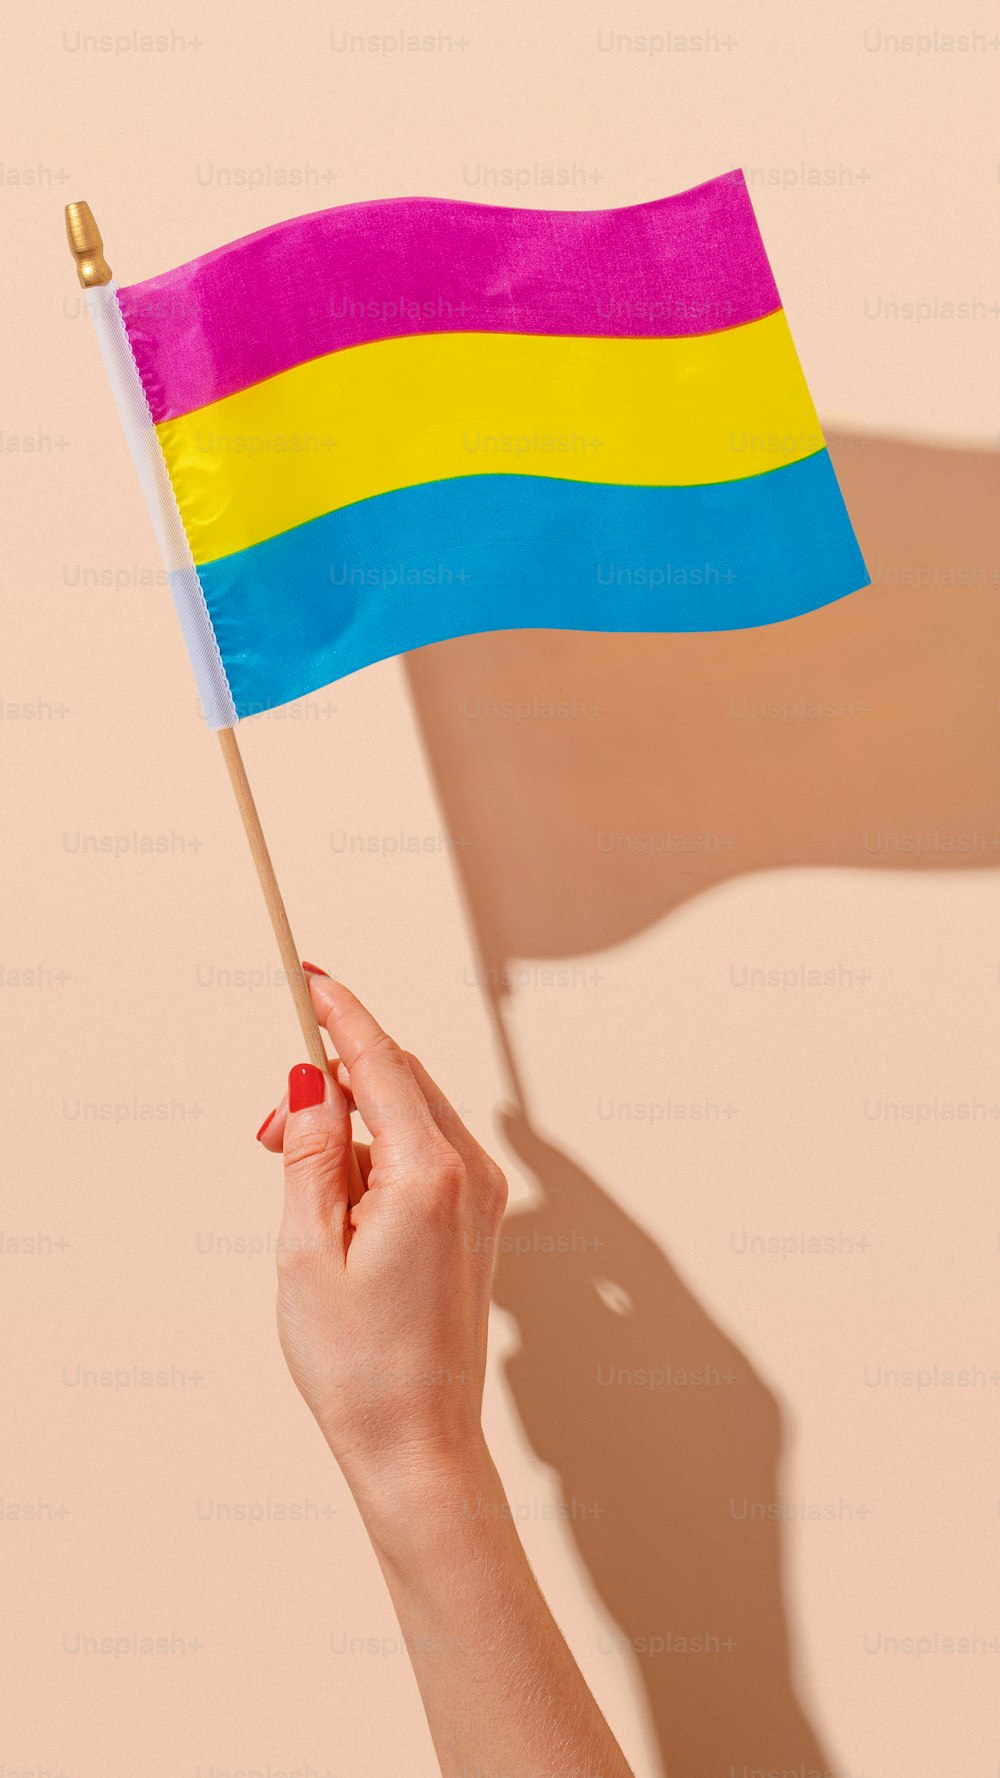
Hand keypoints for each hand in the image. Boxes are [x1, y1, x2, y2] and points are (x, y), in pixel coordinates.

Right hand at [257, 973, 507, 1512]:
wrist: (419, 1445)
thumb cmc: (356, 1363)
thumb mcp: (306, 1251)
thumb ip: (308, 1153)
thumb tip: (311, 1078)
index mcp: (428, 1175)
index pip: (380, 1061)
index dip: (340, 1012)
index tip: (308, 973)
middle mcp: (469, 1174)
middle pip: (397, 1080)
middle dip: (330, 1080)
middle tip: (266, 1128)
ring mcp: (480, 1198)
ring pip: (409, 1116)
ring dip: (348, 1122)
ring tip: (289, 1175)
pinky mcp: (476, 1221)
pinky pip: (424, 1153)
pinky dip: (375, 1152)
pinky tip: (334, 1197)